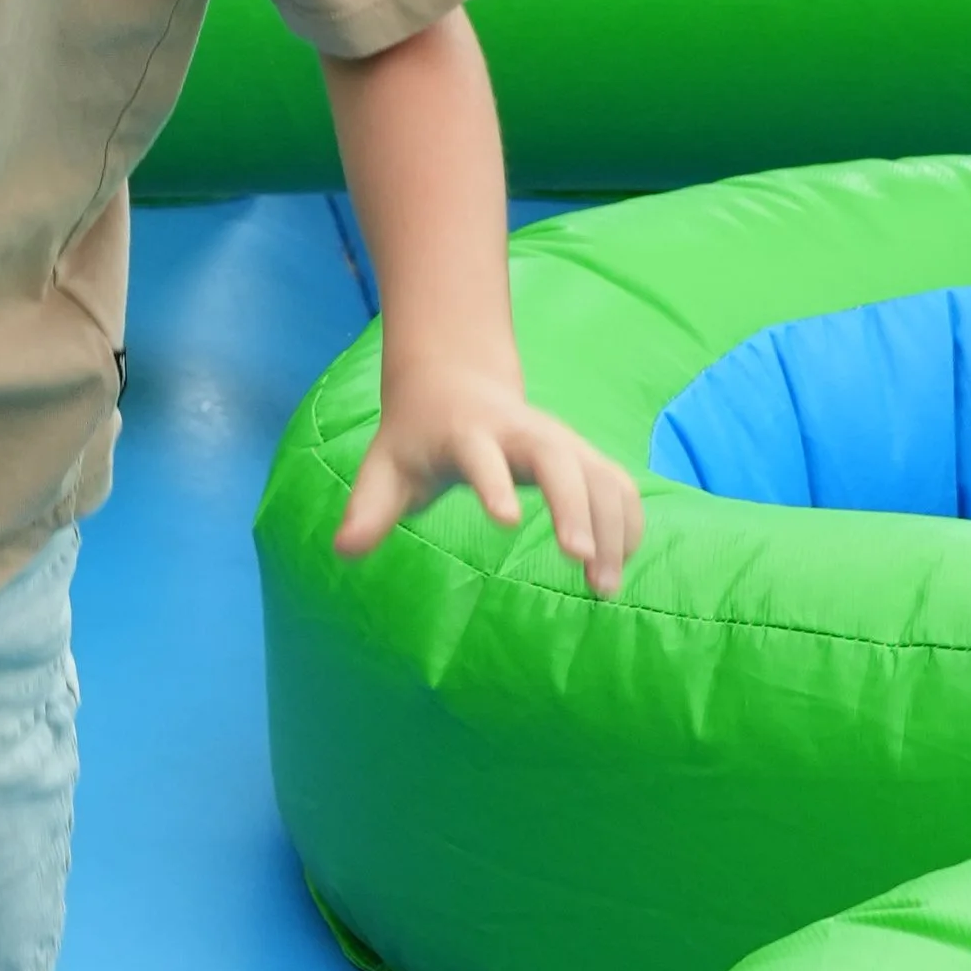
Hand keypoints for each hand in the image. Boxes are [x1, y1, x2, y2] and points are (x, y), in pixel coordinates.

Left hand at [334, 366, 644, 596]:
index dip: (493, 484)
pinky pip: (619, 485)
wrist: (454, 381)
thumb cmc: (416, 435)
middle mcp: (523, 432)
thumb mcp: (384, 467)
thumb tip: (343, 551)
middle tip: (579, 562)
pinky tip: (619, 566)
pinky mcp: (584, 455)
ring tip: (602, 589)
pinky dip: (626, 524)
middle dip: (574, 506)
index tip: (504, 523)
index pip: (482, 455)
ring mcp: (561, 440)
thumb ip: (369, 509)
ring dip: (609, 528)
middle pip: (559, 459)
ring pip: (599, 474)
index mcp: (468, 432)